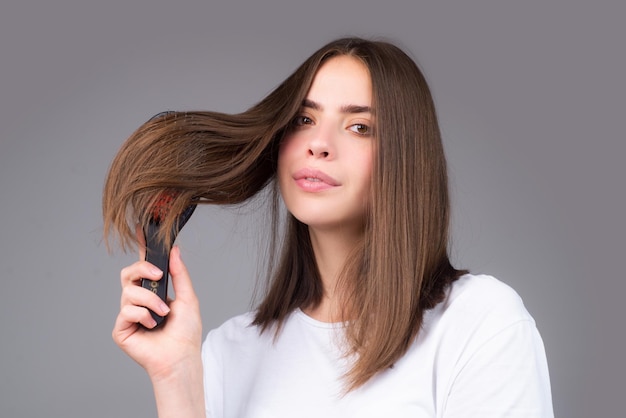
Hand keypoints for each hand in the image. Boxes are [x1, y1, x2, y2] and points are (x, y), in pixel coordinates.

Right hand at [112, 245, 202, 380]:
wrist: (181, 356)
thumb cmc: (186, 332)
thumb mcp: (188, 297)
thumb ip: (180, 273)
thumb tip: (175, 250)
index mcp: (153, 291)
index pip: (143, 267)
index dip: (140, 249)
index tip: (142, 230)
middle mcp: (138, 301)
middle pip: (128, 273)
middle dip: (142, 269)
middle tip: (158, 275)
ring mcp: (129, 314)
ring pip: (129, 292)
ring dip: (150, 300)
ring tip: (163, 313)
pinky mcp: (121, 329)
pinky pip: (126, 311)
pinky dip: (143, 315)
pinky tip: (152, 326)